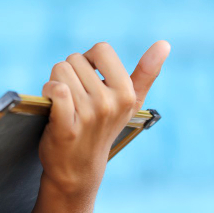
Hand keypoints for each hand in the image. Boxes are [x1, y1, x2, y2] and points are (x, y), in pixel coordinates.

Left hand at [37, 40, 169, 197]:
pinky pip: (56, 90)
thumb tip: (165, 44)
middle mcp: (110, 103)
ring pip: (60, 71)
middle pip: (75, 59)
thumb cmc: (103, 128)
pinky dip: (48, 91)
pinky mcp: (67, 127)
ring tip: (63, 103)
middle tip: (74, 96)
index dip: (89, 60)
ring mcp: (89, 116)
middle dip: (70, 73)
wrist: (79, 169)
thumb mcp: (130, 102)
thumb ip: (147, 72)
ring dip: (55, 82)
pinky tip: (52, 104)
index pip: (102, 50)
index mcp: (127, 93)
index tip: (89, 77)